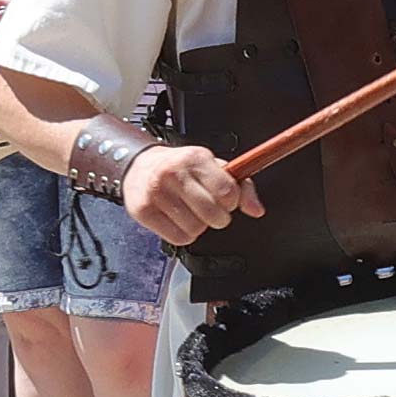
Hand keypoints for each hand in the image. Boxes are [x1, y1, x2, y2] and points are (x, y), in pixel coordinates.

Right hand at [124, 141, 254, 243]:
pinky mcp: (144, 211)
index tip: (226, 200)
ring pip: (196, 229)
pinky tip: (177, 220)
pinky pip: (178, 238)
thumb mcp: (212, 167)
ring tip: (189, 212)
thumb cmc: (180, 168)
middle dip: (217, 217)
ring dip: (198, 226)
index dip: (232, 202)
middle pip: (213, 214)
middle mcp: (173, 173)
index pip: (227, 191)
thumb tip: (257, 209)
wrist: (138, 166)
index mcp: (195, 158)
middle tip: (208, 209)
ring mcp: (156, 193)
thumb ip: (241, 186)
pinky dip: (183, 235)